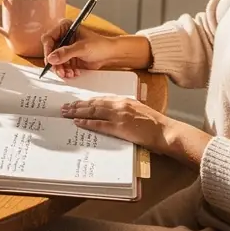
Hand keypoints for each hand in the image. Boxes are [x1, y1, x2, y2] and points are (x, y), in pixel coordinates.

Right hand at [42, 22, 150, 78]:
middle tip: (61, 71)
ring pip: (55, 61)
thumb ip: (66, 52)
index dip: (48, 50)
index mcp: (65, 28)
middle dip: (55, 63)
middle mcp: (63, 37)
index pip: (49, 38)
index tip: (50, 60)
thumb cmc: (100, 45)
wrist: (110, 54)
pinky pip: (62, 66)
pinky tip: (74, 73)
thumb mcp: (83, 48)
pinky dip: (66, 71)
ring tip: (69, 74)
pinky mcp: (68, 58)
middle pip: (50, 51)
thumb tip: (51, 58)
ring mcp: (65, 49)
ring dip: (61, 69)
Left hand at [62, 97, 213, 167]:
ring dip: (77, 112)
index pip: (101, 99)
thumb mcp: (139, 111)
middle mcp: (120, 105)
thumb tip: (112, 114)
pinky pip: (99, 124)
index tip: (77, 102)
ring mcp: (119, 115)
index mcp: (125, 100)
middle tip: (64, 107)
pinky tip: (77, 123)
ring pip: (93, 112)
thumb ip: (125, 110)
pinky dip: (87, 123)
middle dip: (77, 105)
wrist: (165, 131)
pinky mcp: (120, 127)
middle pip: (94, 104)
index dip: (87, 101)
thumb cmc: (154, 124)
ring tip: (66, 113)